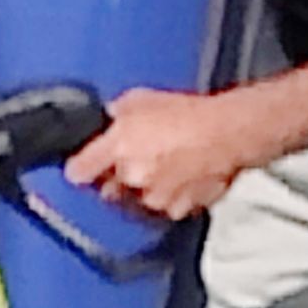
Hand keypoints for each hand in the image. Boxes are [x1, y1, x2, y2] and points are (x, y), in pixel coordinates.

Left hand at [63, 88, 250, 221]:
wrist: (230, 132)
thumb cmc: (192, 114)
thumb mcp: (142, 98)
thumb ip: (118, 113)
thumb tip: (112, 118)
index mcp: (117, 147)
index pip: (78, 172)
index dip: (79, 169)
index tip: (82, 168)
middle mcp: (132, 177)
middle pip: (108, 190)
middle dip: (116, 179)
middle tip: (135, 160)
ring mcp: (155, 197)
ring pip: (137, 201)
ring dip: (144, 189)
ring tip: (165, 165)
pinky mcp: (178, 209)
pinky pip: (166, 207)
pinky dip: (170, 197)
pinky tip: (182, 176)